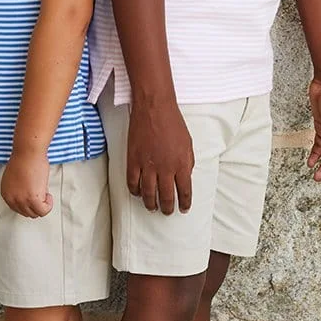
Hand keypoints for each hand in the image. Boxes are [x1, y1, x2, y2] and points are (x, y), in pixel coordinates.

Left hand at [1, 151, 52, 218]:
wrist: (28, 152)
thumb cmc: (24, 159)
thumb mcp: (15, 178)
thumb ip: (19, 189)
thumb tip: (29, 193)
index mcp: (6, 193)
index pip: (17, 208)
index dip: (28, 203)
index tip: (34, 196)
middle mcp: (12, 199)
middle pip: (26, 213)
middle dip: (35, 205)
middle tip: (41, 193)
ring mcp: (22, 200)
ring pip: (35, 214)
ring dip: (42, 205)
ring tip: (44, 193)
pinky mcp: (32, 199)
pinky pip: (43, 211)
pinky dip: (48, 205)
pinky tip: (48, 194)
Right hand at [127, 98, 194, 213]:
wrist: (154, 108)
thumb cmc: (173, 123)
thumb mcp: (188, 144)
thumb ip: (187, 163)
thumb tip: (185, 177)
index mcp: (181, 164)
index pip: (185, 191)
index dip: (184, 203)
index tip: (184, 209)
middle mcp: (165, 168)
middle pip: (166, 196)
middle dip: (167, 207)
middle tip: (167, 212)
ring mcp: (148, 165)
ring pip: (148, 193)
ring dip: (150, 204)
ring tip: (152, 207)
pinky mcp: (133, 160)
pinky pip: (132, 182)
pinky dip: (135, 191)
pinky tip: (137, 194)